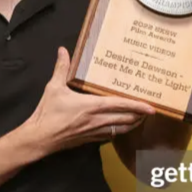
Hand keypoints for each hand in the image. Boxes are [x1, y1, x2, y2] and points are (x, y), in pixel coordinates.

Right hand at [23, 47, 155, 154]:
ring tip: (139, 119)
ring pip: (120, 130)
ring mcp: (94, 132)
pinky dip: (118, 131)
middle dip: (139, 116)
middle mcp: (97, 120)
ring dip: (132, 125)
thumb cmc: (47, 113)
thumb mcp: (54, 88)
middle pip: (126, 119)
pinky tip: (119, 128)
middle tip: (149, 111)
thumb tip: (62, 50)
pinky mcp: (89, 140)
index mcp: (92, 106)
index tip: (151, 107)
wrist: (40, 138)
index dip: (138, 106)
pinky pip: (110, 136)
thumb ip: (61, 68)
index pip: (121, 105)